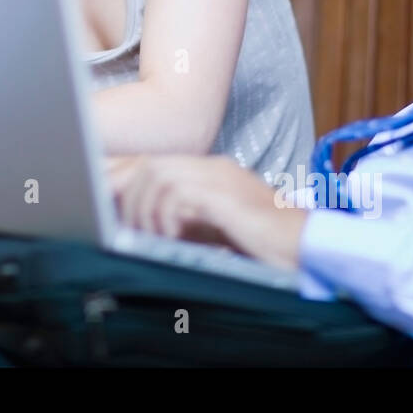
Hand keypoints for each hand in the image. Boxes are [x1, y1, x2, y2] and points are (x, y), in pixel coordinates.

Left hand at [108, 154, 306, 269]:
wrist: (310, 249)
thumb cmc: (267, 245)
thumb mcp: (217, 229)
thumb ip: (185, 220)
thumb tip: (144, 225)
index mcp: (211, 172)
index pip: (156, 163)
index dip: (123, 176)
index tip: (102, 195)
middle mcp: (214, 169)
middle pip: (150, 164)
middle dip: (124, 190)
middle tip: (114, 218)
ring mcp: (221, 180)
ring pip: (158, 176)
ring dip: (144, 208)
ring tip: (145, 235)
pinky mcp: (226, 198)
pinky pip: (179, 196)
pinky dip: (165, 217)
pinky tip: (168, 237)